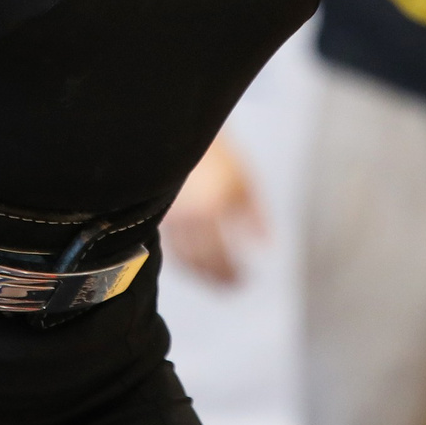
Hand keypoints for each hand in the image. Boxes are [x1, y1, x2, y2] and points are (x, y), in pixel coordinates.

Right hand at [161, 136, 266, 286]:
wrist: (182, 137)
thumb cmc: (218, 157)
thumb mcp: (244, 183)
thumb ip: (256, 217)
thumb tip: (266, 246)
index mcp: (212, 211)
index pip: (222, 255)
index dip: (232, 272)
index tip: (243, 281)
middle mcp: (188, 219)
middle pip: (202, 262)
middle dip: (217, 278)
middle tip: (231, 287)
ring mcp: (171, 218)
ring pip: (184, 258)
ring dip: (200, 273)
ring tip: (215, 280)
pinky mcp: (160, 216)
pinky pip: (172, 246)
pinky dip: (185, 260)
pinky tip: (196, 263)